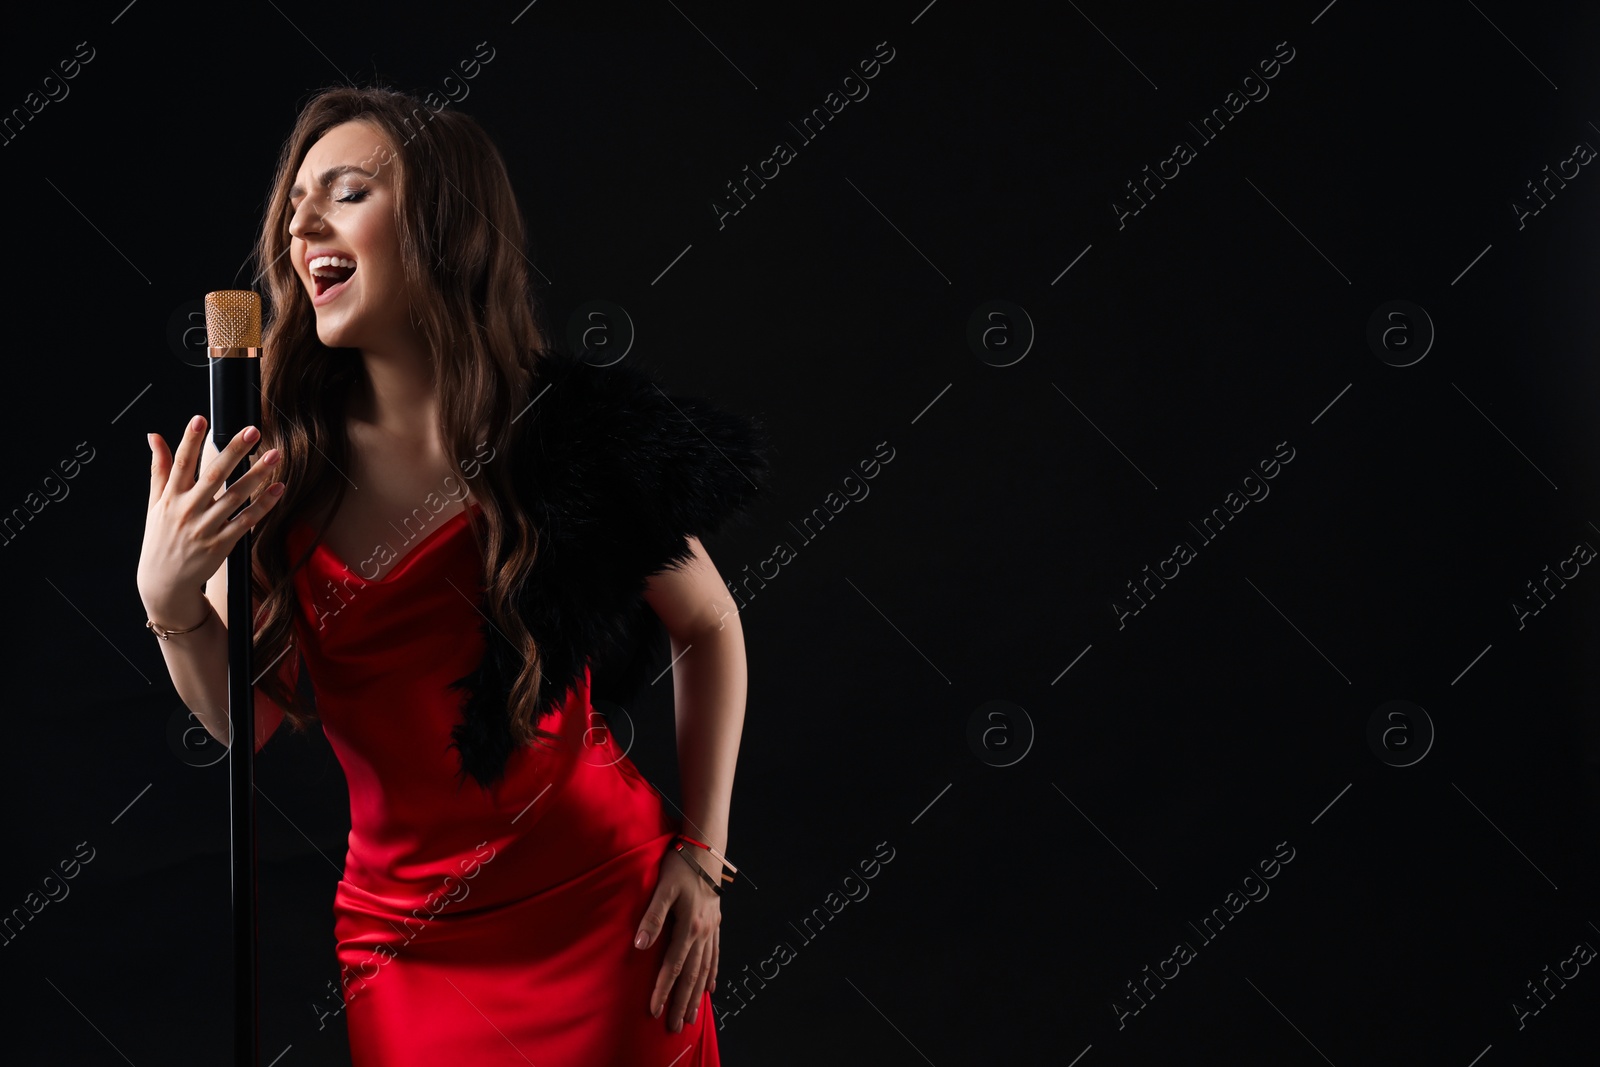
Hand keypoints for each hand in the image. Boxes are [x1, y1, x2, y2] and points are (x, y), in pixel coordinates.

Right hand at [137, 415, 283, 619]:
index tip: (200, 418)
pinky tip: (279, 489)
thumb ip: (159, 469)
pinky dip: (263, 505)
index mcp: (170, 497)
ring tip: (275, 455)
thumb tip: (153, 435)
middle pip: (213, 476)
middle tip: (253, 431)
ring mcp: (205, 528)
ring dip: (257, 475)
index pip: (180, 463)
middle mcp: (187, 510)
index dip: (189, 441)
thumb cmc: (161, 538)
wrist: (164, 583)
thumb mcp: (154, 503)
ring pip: (235, 497)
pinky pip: (246, 521)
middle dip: (233, 451)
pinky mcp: (221, 545)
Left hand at [634, 843, 721, 1031]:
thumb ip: (652, 917)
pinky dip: (712, 974)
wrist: (706, 852)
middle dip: (683, 1002)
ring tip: (692, 1016)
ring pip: (704, 970)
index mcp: (690, 927)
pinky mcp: (715, 924)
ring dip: (697, 995)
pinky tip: (710, 987)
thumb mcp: (662, 889)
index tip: (653, 1010)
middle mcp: (704, 933)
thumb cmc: (681, 867)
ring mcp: (712, 930)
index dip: (663, 990)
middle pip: (692, 975)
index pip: (673, 967)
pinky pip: (715, 955)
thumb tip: (640, 945)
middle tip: (676, 1026)